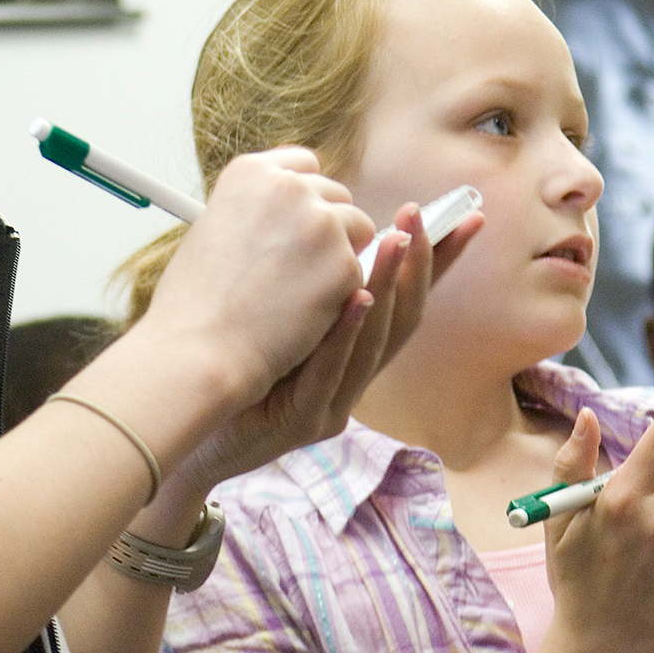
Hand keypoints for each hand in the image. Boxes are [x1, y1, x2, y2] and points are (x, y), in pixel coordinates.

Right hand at [145, 147, 375, 407]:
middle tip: (300, 274)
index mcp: (251, 173)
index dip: (307, 198)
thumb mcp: (213, 230)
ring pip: (359, 230)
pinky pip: (360, 274)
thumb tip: (284, 213)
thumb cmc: (196, 305)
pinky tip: (303, 317)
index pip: (304, 165)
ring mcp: (319, 223)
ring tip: (298, 296)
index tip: (301, 225)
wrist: (200, 351)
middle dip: (330, 230)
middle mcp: (288, 187)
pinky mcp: (343, 263)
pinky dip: (340, 298)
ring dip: (340, 261)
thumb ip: (254, 211)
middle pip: (337, 196)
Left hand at [160, 200, 479, 510]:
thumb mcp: (276, 322)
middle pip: (403, 323)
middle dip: (418, 265)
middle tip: (419, 216)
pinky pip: (332, 373)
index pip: (406, 303)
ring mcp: (330, 407)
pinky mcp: (302, 423)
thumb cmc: (226, 374)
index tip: (466, 219)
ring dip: (390, 288)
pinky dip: (348, 334)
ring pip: (373, 347)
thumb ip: (305, 284)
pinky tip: (359, 297)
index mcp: (349, 358)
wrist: (186, 435)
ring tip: (397, 241)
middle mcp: (351, 385)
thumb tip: (321, 217)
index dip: (440, 265)